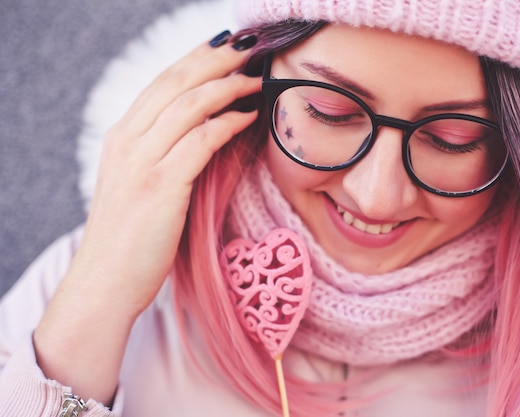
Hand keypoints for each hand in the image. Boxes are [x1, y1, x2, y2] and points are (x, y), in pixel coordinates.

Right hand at [34, 34, 259, 403]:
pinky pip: (201, 140)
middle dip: (216, 60)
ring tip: (258, 78)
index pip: (162, 82)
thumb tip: (205, 131)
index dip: (196, 59)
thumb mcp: (138, 184)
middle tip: (249, 48)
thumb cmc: (131, 238)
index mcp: (122, 137)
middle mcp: (127, 140)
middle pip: (176, 83)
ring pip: (190, 104)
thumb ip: (162, 154)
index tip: (227, 47)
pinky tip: (249, 116)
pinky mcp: (160, 185)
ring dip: (229, 86)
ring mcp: (141, 162)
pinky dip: (228, 122)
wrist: (106, 282)